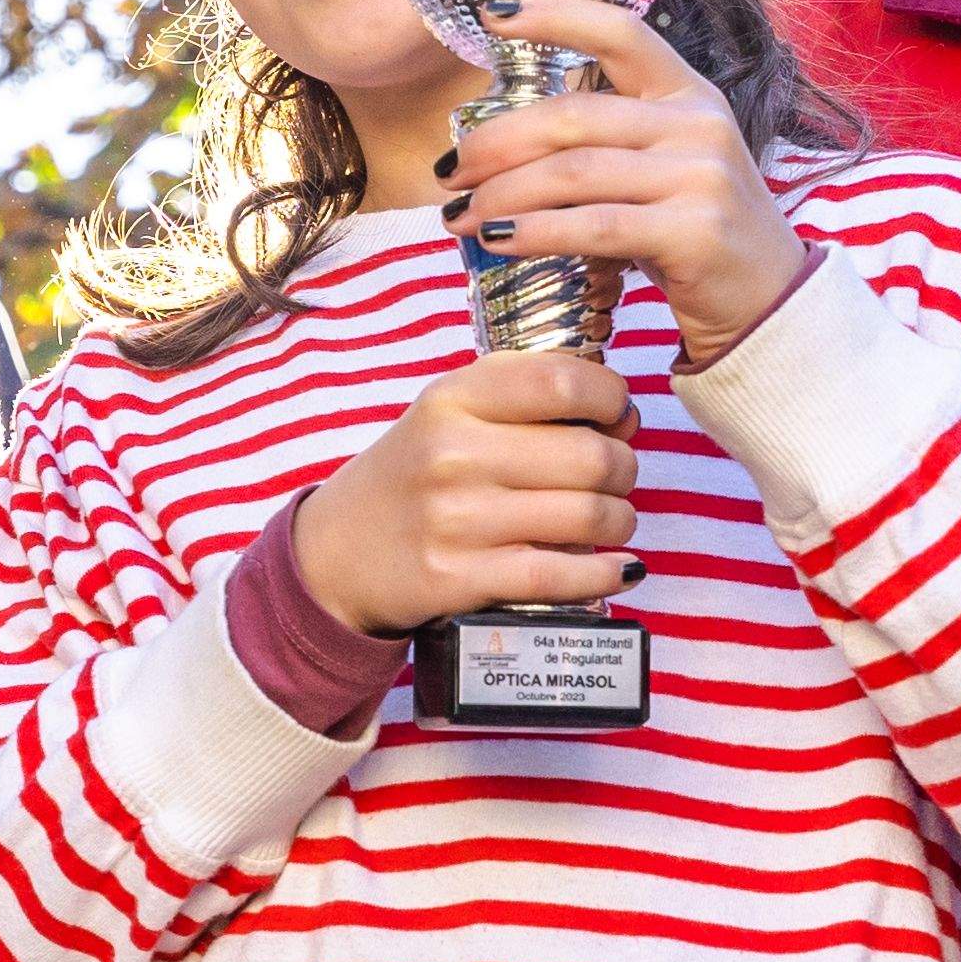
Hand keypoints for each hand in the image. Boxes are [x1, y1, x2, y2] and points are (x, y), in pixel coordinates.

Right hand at [290, 351, 639, 635]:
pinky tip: (616, 567)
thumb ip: (525, 399)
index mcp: (451, 399)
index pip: (562, 381)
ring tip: (609, 518)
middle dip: (623, 467)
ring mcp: (457, 521)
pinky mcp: (461, 580)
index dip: (611, 397)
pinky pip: (562, 575)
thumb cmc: (412, 476)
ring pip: (588, 516)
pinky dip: (604, 572)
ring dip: (619, 518)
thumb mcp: (447, 414)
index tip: (616, 413)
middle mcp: (453, 454)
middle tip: (616, 475)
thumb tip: (623, 417)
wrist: (337, 555)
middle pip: (590, 455)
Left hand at [434, 0, 819, 363]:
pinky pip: (592, 226)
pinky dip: (534, 233)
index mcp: (690, 94)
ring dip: (501, 195)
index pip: (621, 32)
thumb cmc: (699, 233)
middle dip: (496, 142)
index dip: (556, 14)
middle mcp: (699, 125)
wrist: (771, 303)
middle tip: (449, 171)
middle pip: (573, 117)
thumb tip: (503, 147)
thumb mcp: (666, 168)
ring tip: (460, 216)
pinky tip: (497, 242)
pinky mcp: (694, 232)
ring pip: (573, 173)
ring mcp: (701, 177)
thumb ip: (608, 144)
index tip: (493, 12)